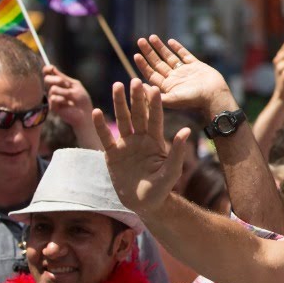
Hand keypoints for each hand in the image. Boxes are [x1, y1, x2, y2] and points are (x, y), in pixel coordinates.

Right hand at [43, 65, 93, 129]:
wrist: (85, 113)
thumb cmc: (82, 99)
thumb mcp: (75, 85)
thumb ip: (63, 78)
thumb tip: (52, 68)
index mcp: (59, 83)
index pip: (48, 74)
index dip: (47, 69)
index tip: (51, 68)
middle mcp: (54, 89)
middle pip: (47, 79)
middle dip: (57, 80)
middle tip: (67, 85)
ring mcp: (52, 97)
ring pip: (53, 88)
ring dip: (65, 92)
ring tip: (71, 98)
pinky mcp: (53, 106)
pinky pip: (54, 98)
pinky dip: (63, 99)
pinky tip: (67, 104)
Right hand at [92, 80, 191, 214]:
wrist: (145, 202)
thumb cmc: (162, 187)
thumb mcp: (172, 170)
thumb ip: (178, 151)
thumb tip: (187, 130)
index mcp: (156, 141)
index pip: (155, 118)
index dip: (154, 104)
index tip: (154, 88)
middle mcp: (141, 138)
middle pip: (138, 114)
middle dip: (137, 98)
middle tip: (135, 80)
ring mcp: (126, 145)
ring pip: (122, 120)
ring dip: (119, 103)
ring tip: (116, 86)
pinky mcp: (113, 154)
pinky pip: (106, 138)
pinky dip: (100, 126)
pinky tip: (95, 111)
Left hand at [134, 35, 233, 115]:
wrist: (215, 95)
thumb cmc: (194, 100)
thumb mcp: (172, 100)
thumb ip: (156, 95)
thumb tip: (139, 87)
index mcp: (167, 86)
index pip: (151, 73)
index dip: (143, 64)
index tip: (136, 55)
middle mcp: (174, 78)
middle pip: (158, 63)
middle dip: (149, 52)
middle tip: (140, 40)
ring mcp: (185, 71)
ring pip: (169, 57)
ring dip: (160, 47)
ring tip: (151, 37)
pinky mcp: (196, 66)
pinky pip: (185, 55)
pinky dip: (178, 48)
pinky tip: (170, 41)